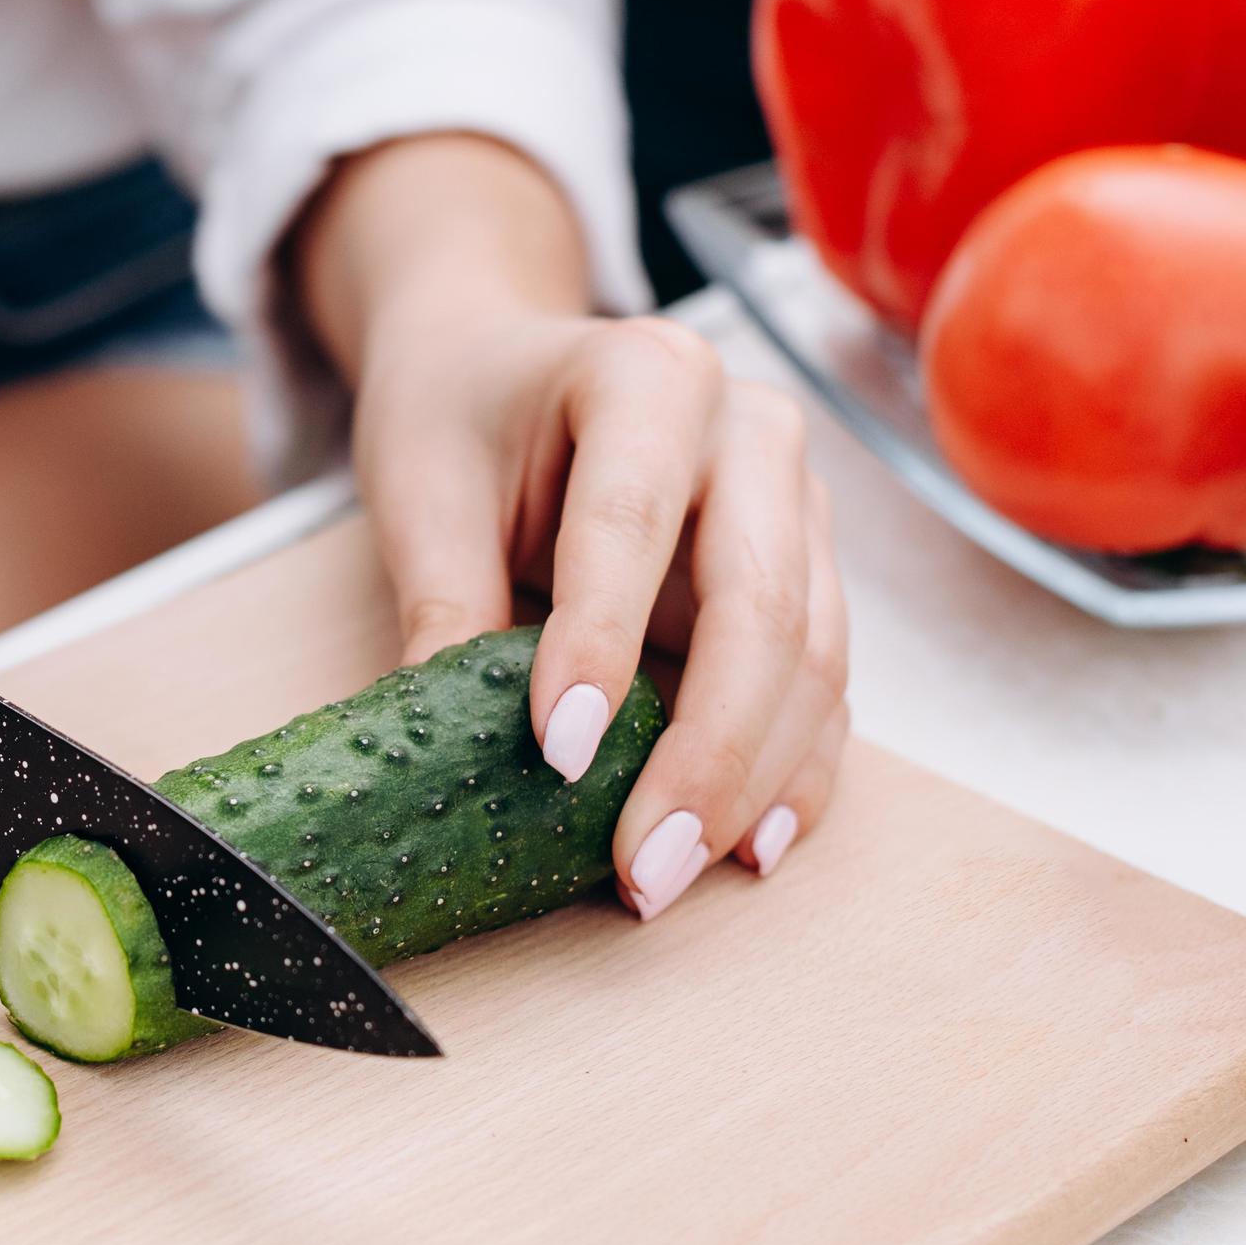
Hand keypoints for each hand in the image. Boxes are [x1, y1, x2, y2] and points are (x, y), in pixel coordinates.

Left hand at [301, 136, 849, 918]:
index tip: (556, 754)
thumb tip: (452, 752)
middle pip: (758, 603)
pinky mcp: (808, 571)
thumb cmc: (457, 419)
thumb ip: (443, 608)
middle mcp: (749, 432)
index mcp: (648, 375)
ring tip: (677, 874)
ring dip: (752, 780)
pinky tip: (751, 843)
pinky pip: (824, 682)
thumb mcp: (421, 493)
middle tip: (643, 864)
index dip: (602, 643)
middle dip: (704, 751)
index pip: (634, 521)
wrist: (502, 370)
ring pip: (809, 655)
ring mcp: (795, 502)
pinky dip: (793, 769)